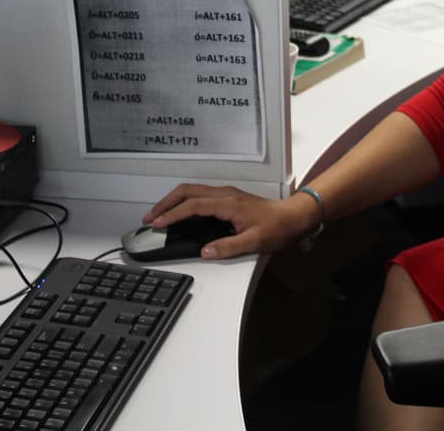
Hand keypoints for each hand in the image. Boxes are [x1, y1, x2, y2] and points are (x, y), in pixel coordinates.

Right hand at [142, 183, 320, 258]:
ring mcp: (225, 194)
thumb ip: (229, 247)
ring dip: (173, 200)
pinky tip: (179, 212)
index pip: (193, 205)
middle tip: (150, 217)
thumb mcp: (254, 242)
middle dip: (165, 202)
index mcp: (228, 203)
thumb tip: (205, 251)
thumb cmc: (278, 227)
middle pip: (187, 191)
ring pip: (192, 190)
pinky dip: (183, 201)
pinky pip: (199, 194)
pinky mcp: (228, 197)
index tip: (158, 223)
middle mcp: (224, 194)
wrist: (293, 216)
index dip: (173, 214)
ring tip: (159, 214)